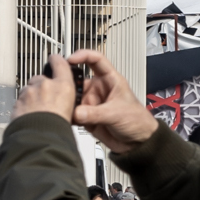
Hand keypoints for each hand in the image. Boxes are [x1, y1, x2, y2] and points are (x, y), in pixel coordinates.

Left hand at [15, 58, 79, 124]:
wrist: (39, 138)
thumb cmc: (57, 129)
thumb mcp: (71, 112)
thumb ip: (64, 102)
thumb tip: (63, 105)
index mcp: (63, 86)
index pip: (59, 63)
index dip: (55, 60)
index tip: (54, 58)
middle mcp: (45, 85)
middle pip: (41, 79)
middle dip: (41, 88)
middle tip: (46, 103)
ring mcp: (29, 92)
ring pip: (29, 90)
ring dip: (31, 98)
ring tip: (37, 113)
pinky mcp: (18, 101)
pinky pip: (20, 101)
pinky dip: (23, 107)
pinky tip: (29, 117)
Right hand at [18, 50, 158, 158]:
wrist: (139, 143)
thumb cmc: (138, 121)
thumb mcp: (116, 113)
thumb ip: (95, 113)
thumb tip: (76, 112)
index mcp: (110, 80)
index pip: (95, 60)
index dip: (82, 56)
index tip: (70, 59)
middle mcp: (99, 90)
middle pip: (78, 80)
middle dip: (68, 83)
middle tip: (60, 88)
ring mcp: (92, 104)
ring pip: (73, 98)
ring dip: (67, 102)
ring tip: (63, 107)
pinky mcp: (87, 118)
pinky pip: (73, 114)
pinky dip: (68, 115)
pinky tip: (65, 118)